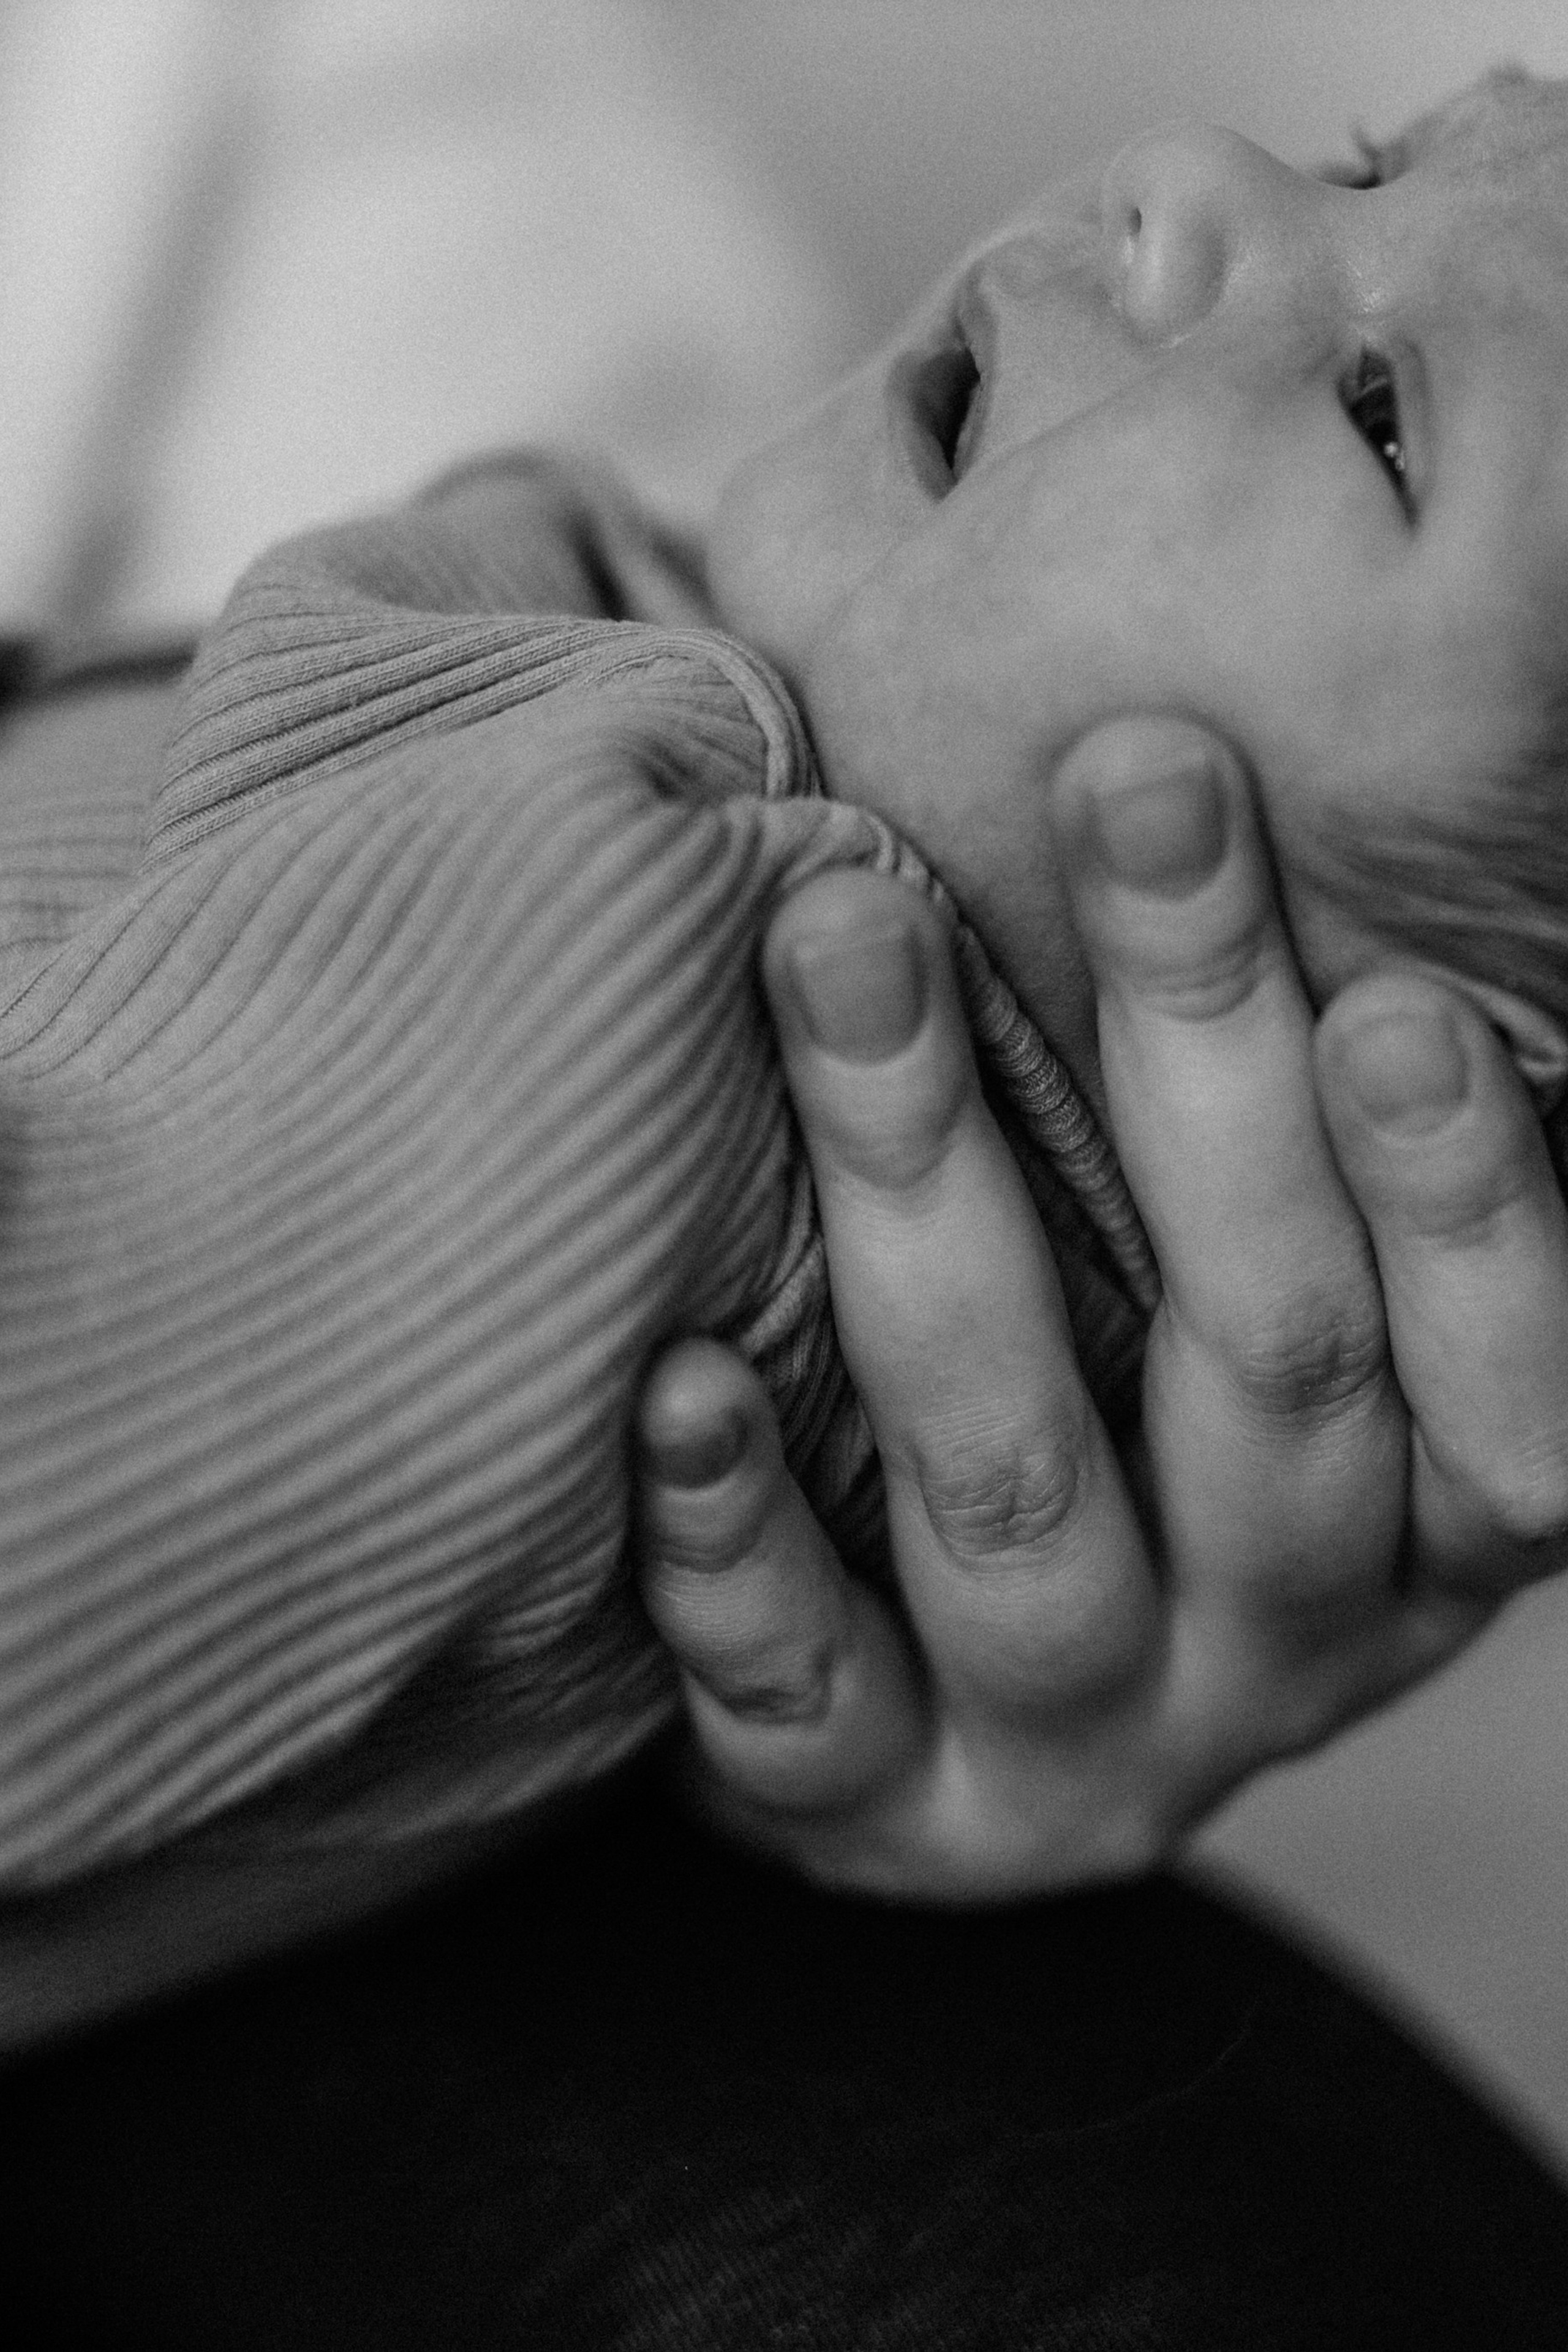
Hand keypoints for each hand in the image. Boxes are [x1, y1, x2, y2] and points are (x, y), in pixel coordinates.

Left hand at [634, 719, 1567, 1898]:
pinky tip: (679, 1379)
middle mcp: (1286, 1642)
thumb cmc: (1139, 1400)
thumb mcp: (1258, 1280)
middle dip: (1205, 1071)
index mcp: (1429, 1518)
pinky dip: (737, 1534)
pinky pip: (803, 1694)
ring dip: (936, 1208)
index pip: (1505, 1373)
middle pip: (1271, 1369)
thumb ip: (1288, 1105)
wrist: (967, 1710)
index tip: (1397, 992)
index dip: (1473, 1194)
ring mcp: (1078, 1739)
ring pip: (1019, 1495)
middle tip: (1135, 788)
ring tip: (844, 943)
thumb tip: (1247, 765)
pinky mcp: (878, 1812)